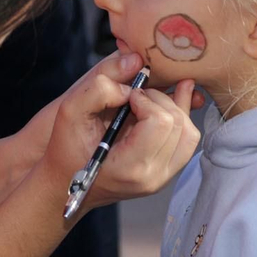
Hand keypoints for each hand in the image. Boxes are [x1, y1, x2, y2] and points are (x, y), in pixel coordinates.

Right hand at [16, 55, 203, 167]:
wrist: (66, 183)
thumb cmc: (66, 149)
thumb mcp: (69, 112)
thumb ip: (99, 88)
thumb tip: (134, 72)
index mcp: (130, 166)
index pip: (161, 122)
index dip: (147, 98)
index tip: (128, 96)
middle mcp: (152, 176)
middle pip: (180, 124)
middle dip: (161, 100)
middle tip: (137, 96)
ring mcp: (163, 178)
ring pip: (190, 133)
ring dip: (175, 108)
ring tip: (153, 96)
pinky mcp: (167, 174)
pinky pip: (187, 142)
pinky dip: (180, 119)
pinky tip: (168, 104)